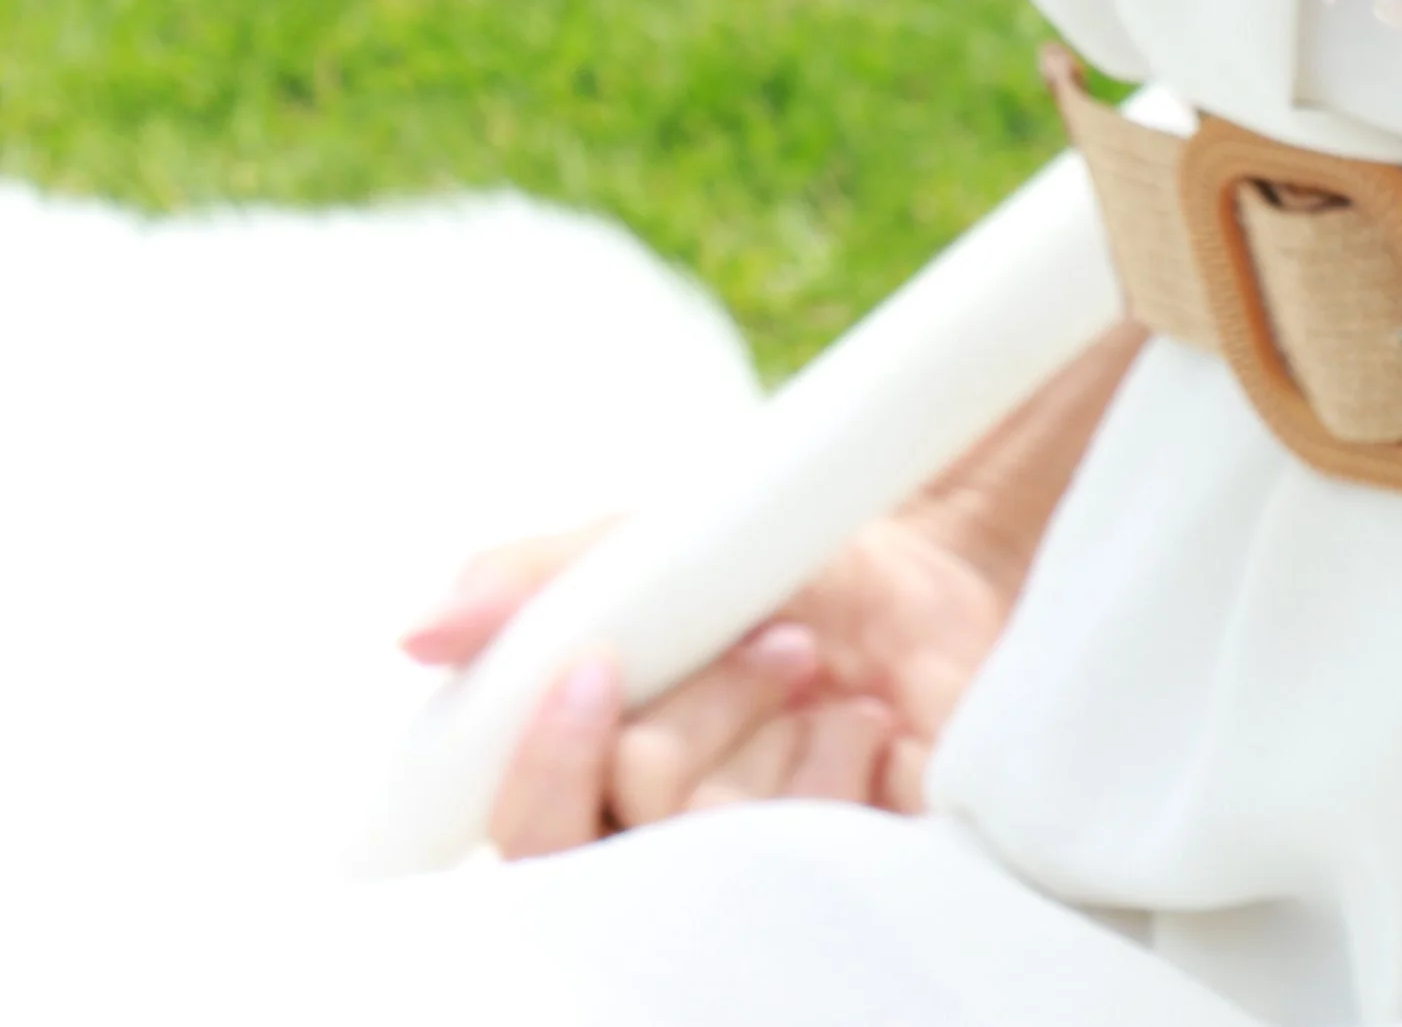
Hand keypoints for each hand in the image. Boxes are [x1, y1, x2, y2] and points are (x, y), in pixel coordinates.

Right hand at [401, 504, 1015, 857]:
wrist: (945, 567)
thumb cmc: (786, 564)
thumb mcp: (661, 540)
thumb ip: (540, 578)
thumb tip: (417, 630)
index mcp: (591, 779)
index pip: (525, 831)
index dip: (550, 769)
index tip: (595, 673)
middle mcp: (657, 852)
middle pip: (623, 832)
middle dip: (695, 714)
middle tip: (775, 638)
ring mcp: (750, 886)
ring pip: (718, 843)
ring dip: (774, 724)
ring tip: (821, 668)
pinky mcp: (840, 900)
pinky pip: (813, 864)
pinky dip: (840, 766)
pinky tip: (866, 730)